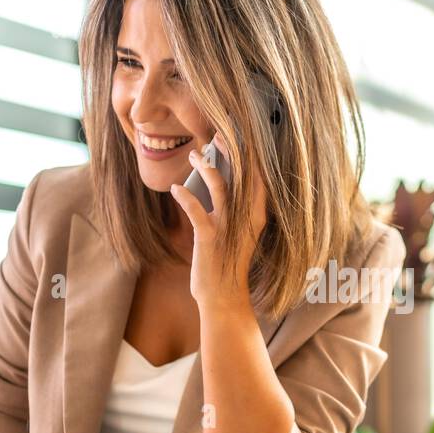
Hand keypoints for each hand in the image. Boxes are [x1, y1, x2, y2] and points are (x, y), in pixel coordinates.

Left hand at [169, 131, 267, 310]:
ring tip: (194, 154)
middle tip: (218, 135)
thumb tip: (220, 184)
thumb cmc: (227, 264)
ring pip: (221, 187)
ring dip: (206, 167)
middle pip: (242, 176)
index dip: (248, 155)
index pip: (257, 178)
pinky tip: (176, 189)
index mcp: (256, 215)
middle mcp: (246, 218)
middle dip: (231, 152)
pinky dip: (185, 198)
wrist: (224, 297)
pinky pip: (197, 211)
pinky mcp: (210, 239)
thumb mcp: (236, 234)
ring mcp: (229, 228)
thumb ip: (233, 209)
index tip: (238, 136)